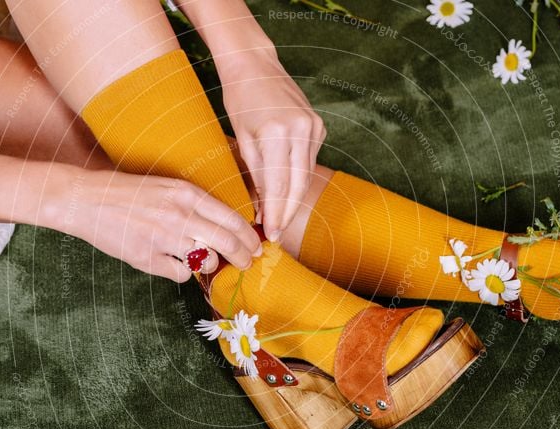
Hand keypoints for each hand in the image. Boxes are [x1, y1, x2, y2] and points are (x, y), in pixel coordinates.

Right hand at [46, 171, 261, 282]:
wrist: (87, 199)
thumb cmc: (129, 194)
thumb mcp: (168, 188)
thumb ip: (196, 205)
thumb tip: (226, 228)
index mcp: (187, 194)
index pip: (232, 219)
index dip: (250, 237)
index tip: (256, 246)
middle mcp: (179, 215)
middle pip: (228, 243)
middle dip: (244, 257)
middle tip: (247, 263)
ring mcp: (163, 238)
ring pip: (207, 261)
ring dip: (212, 265)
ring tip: (207, 262)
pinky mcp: (147, 258)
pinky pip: (181, 274)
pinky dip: (184, 273)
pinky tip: (174, 264)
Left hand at [221, 49, 325, 240]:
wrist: (256, 65)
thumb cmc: (240, 99)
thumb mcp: (241, 138)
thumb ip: (254, 174)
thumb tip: (260, 208)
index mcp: (276, 133)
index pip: (278, 185)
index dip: (274, 213)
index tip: (270, 233)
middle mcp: (300, 130)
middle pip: (297, 185)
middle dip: (286, 212)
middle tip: (276, 234)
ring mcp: (314, 127)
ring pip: (306, 175)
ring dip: (293, 199)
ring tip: (279, 219)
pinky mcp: (318, 126)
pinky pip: (308, 161)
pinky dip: (298, 178)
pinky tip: (287, 192)